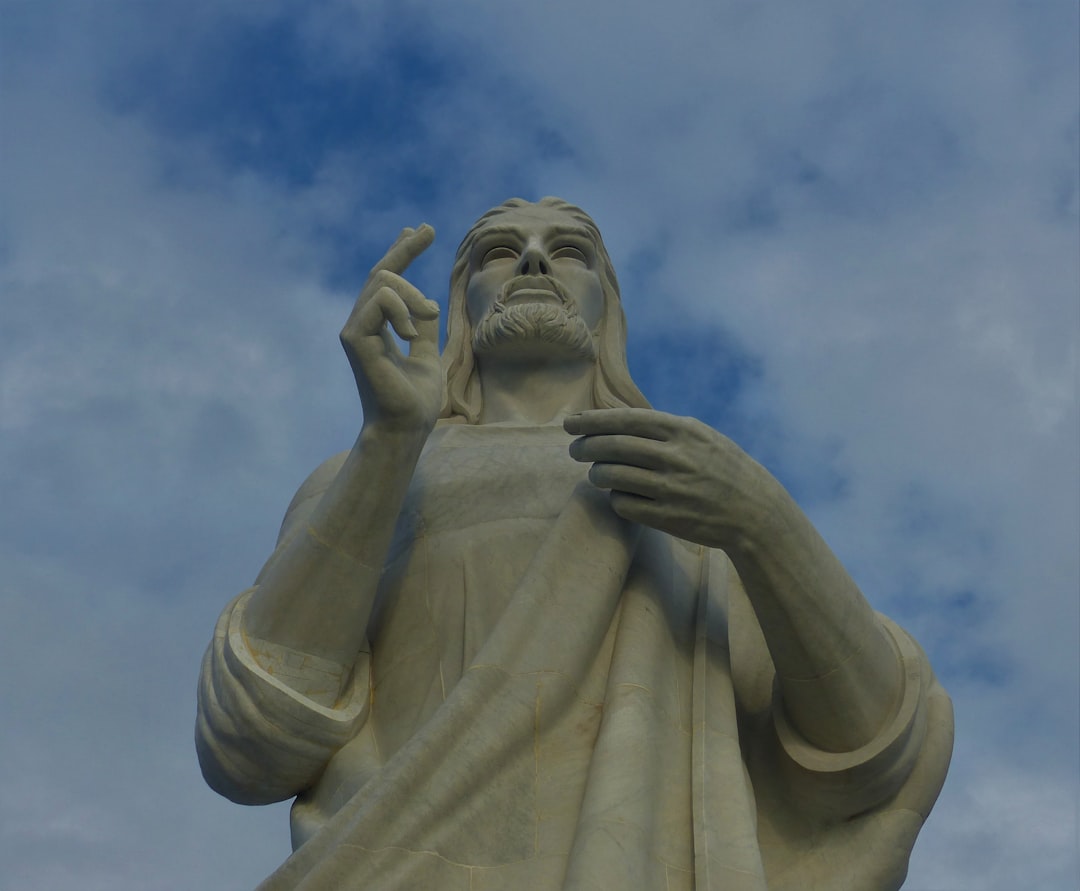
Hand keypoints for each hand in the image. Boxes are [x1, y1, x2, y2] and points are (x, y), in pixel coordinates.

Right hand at [340, 226, 442, 432]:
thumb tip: (428, 302)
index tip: (420, 229)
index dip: (402, 251)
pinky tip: (410, 331)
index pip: (385, 280)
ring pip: (381, 282)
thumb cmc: (415, 399)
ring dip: (411, 293)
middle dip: (405, 247)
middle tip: (428, 230)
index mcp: (378, 327)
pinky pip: (378, 301)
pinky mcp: (354, 339)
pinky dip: (401, 310)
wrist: (406, 427)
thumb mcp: (426, 353)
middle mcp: (361, 325)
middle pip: (380, 272)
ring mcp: (354, 330)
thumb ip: (422, 327)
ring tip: (428, 315)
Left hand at [565, 408, 781, 548]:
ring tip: (597, 474)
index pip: (625, 419)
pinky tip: (620, 496)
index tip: (570, 422)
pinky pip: (623, 505)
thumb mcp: (700, 436)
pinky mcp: (668, 518)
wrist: (754, 511)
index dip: (592, 420)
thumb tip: (611, 420)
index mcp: (683, 431)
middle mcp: (676, 457)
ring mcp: (671, 489)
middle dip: (585, 447)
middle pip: (612, 447)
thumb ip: (661, 427)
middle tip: (574, 450)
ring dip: (597, 474)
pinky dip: (615, 499)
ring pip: (612, 477)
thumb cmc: (721, 468)